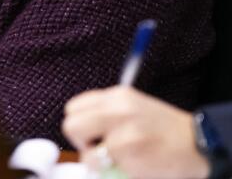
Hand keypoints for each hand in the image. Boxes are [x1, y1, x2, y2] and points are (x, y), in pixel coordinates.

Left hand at [62, 86, 209, 178]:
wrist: (197, 144)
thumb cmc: (162, 129)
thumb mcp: (132, 107)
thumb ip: (105, 112)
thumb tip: (80, 129)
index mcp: (116, 96)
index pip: (73, 107)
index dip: (79, 124)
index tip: (92, 134)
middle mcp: (117, 110)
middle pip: (70, 126)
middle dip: (80, 142)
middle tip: (98, 149)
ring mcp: (124, 133)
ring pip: (87, 154)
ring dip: (98, 162)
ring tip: (117, 160)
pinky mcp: (131, 155)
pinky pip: (105, 169)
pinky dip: (113, 172)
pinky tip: (131, 166)